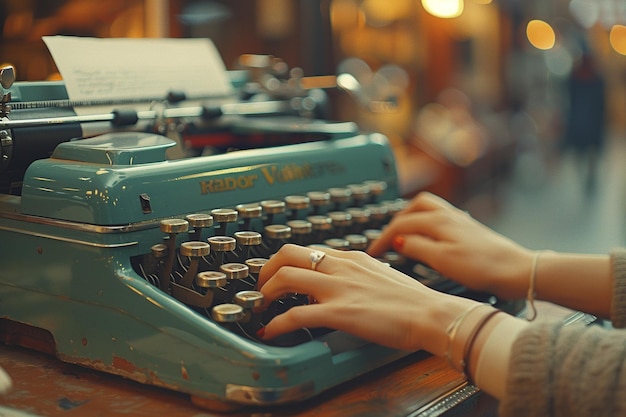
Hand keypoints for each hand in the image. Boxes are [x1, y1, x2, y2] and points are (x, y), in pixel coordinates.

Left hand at [257, 244, 474, 354]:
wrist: (432, 313)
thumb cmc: (413, 300)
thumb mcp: (380, 277)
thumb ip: (357, 277)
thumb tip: (342, 286)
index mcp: (351, 258)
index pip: (308, 250)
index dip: (285, 263)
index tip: (277, 276)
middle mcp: (341, 266)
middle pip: (287, 253)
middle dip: (265, 269)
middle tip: (260, 287)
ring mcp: (339, 287)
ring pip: (285, 277)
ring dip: (263, 293)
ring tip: (258, 308)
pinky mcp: (340, 312)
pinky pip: (295, 315)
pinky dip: (275, 324)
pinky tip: (269, 332)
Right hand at [367, 192, 533, 299]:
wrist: (515, 270)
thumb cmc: (482, 267)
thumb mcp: (441, 260)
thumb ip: (416, 247)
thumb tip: (398, 241)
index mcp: (438, 220)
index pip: (400, 224)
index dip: (383, 238)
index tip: (374, 252)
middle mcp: (447, 215)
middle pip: (413, 207)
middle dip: (395, 221)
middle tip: (386, 240)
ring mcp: (458, 220)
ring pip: (427, 208)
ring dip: (411, 217)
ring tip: (402, 233)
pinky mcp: (467, 228)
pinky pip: (438, 216)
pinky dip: (425, 221)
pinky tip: (427, 236)